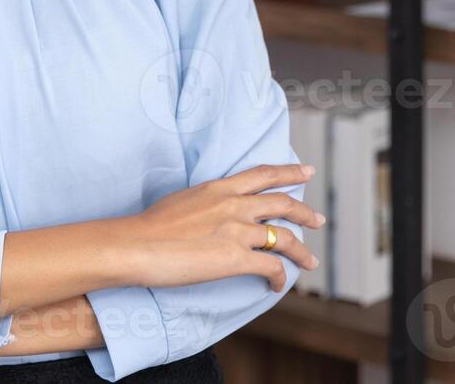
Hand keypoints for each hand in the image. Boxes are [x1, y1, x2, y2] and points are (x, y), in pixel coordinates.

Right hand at [121, 164, 324, 292]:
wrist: (136, 244)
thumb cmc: (149, 226)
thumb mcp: (183, 199)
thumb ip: (205, 202)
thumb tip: (210, 211)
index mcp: (220, 187)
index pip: (263, 174)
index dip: (289, 172)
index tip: (307, 170)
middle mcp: (234, 204)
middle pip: (282, 203)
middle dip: (305, 212)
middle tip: (318, 220)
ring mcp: (237, 230)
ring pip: (284, 237)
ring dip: (301, 251)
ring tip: (310, 261)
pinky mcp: (235, 258)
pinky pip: (270, 266)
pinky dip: (279, 276)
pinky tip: (277, 284)